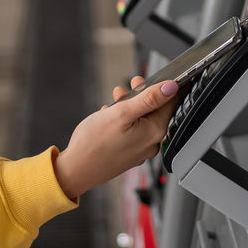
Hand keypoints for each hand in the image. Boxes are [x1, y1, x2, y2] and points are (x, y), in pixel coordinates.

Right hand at [54, 79, 179, 199]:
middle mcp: (151, 143)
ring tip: (117, 98)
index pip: (171, 102)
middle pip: (155, 110)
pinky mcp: (129, 154)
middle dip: (143, 94)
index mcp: (155, 132)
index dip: (163, 86)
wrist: (75, 171)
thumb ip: (149, 98)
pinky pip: (132, 131)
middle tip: (132, 84)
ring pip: (141, 119)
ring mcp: (140, 150)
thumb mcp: (122, 113)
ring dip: (130, 105)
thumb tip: (171, 87)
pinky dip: (124, 119)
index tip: (154, 77)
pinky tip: (110, 114)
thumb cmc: (94, 143)